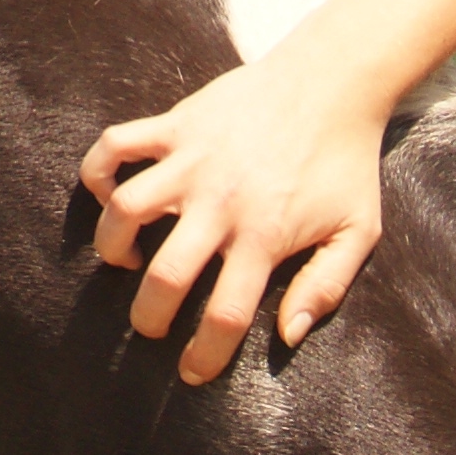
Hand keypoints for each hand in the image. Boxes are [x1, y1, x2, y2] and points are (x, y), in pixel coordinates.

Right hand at [79, 53, 389, 383]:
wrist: (333, 82)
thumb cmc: (347, 163)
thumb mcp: (357, 232)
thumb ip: (326, 288)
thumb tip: (289, 338)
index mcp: (265, 236)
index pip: (225, 316)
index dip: (203, 356)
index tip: (193, 372)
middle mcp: (222, 201)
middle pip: (166, 276)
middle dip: (147, 318)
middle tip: (150, 326)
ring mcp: (193, 159)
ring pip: (125, 209)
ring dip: (113, 246)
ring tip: (127, 261)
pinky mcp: (176, 124)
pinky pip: (115, 146)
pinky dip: (97, 174)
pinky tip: (111, 198)